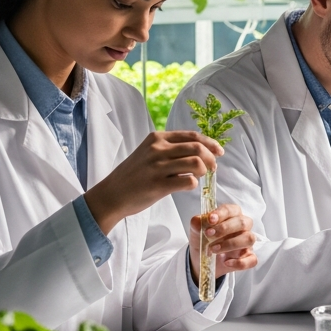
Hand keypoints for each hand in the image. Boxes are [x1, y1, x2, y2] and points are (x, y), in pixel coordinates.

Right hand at [84, 131, 222, 233]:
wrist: (111, 194)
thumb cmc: (133, 175)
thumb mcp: (149, 153)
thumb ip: (170, 148)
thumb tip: (201, 150)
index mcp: (157, 138)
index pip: (192, 136)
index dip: (210, 143)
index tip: (219, 151)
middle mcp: (157, 150)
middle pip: (197, 148)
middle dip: (211, 158)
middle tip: (213, 167)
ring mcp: (157, 167)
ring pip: (195, 163)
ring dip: (204, 171)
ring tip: (200, 177)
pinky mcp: (157, 185)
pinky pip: (187, 181)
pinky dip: (193, 184)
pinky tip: (188, 185)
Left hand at [189, 203, 257, 281]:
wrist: (201, 260)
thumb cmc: (203, 240)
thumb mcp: (196, 232)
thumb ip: (197, 223)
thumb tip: (199, 220)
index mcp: (232, 216)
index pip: (232, 210)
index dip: (222, 213)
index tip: (211, 219)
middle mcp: (242, 228)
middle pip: (243, 222)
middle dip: (225, 228)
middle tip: (209, 235)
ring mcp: (246, 243)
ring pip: (249, 239)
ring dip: (231, 244)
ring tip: (214, 249)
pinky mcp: (248, 258)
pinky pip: (252, 259)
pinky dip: (239, 262)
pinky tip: (226, 262)